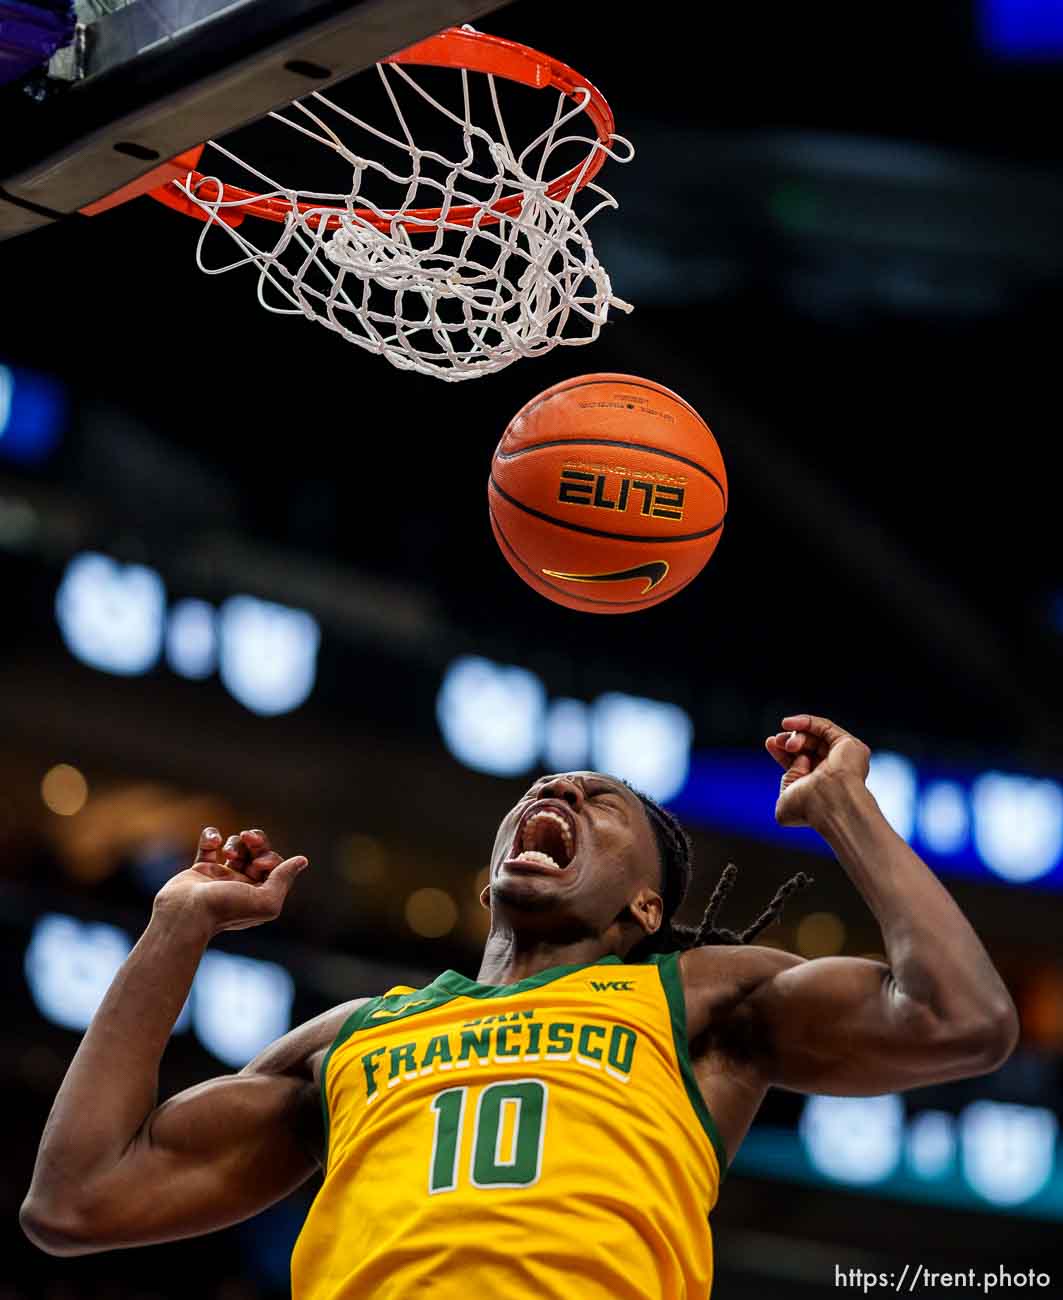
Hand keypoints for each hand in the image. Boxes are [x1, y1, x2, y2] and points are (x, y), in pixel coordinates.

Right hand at [153, 827, 308, 935]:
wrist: (185, 914)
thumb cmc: (225, 909)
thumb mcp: (266, 901)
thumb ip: (283, 880)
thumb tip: (301, 860)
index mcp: (259, 894)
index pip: (274, 865)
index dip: (270, 857)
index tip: (258, 864)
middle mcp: (242, 886)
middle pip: (257, 852)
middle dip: (256, 841)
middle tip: (249, 837)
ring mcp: (220, 877)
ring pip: (236, 847)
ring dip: (235, 842)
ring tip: (227, 852)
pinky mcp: (199, 870)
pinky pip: (208, 845)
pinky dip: (211, 836)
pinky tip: (212, 841)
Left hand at [765, 713, 870, 828]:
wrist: (829, 804)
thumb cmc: (807, 809)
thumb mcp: (785, 800)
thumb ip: (787, 782)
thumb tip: (798, 761)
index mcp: (819, 787)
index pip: (799, 763)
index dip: (783, 752)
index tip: (770, 743)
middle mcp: (832, 772)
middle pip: (807, 747)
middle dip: (788, 741)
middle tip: (776, 741)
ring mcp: (843, 758)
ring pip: (815, 736)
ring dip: (796, 735)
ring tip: (787, 744)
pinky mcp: (849, 745)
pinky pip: (825, 726)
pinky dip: (805, 722)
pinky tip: (788, 724)